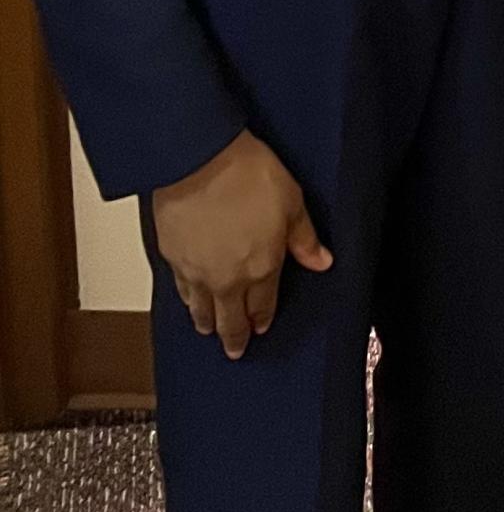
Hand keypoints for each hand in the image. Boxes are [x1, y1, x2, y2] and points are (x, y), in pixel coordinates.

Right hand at [151, 131, 332, 358]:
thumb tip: (323, 261)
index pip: (263, 306)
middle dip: (234, 337)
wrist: (199, 161)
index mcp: (262, 268)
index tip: (261, 327)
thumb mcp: (292, 203)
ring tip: (208, 331)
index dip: (262, 319)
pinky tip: (188, 300)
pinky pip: (181, 291)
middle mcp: (228, 279)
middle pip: (230, 320)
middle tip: (235, 350)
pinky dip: (187, 301)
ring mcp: (197, 272)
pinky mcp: (172, 258)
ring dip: (207, 323)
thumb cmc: (248, 175)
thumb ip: (305, 239)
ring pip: (201, 311)